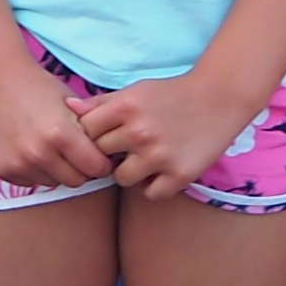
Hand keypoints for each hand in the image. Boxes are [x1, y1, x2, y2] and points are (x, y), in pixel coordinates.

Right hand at [0, 50, 114, 192]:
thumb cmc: (39, 87)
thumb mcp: (73, 104)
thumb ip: (93, 132)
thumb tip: (116, 158)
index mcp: (60, 134)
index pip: (97, 169)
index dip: (102, 161)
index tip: (98, 153)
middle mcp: (38, 153)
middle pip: (77, 181)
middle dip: (81, 168)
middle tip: (75, 151)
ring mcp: (17, 163)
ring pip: (54, 183)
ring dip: (57, 170)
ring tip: (51, 147)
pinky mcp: (2, 169)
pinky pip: (31, 181)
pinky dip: (35, 170)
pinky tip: (30, 148)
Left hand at [75, 67, 261, 201]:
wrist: (219, 98)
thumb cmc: (171, 94)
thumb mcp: (135, 91)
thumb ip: (101, 103)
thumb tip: (66, 108)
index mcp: (125, 107)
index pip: (85, 131)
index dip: (92, 135)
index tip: (104, 135)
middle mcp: (140, 132)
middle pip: (101, 155)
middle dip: (109, 153)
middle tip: (125, 148)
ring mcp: (160, 155)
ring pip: (121, 178)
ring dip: (128, 172)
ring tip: (142, 160)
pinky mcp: (180, 174)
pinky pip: (150, 194)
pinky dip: (153, 187)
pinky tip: (160, 172)